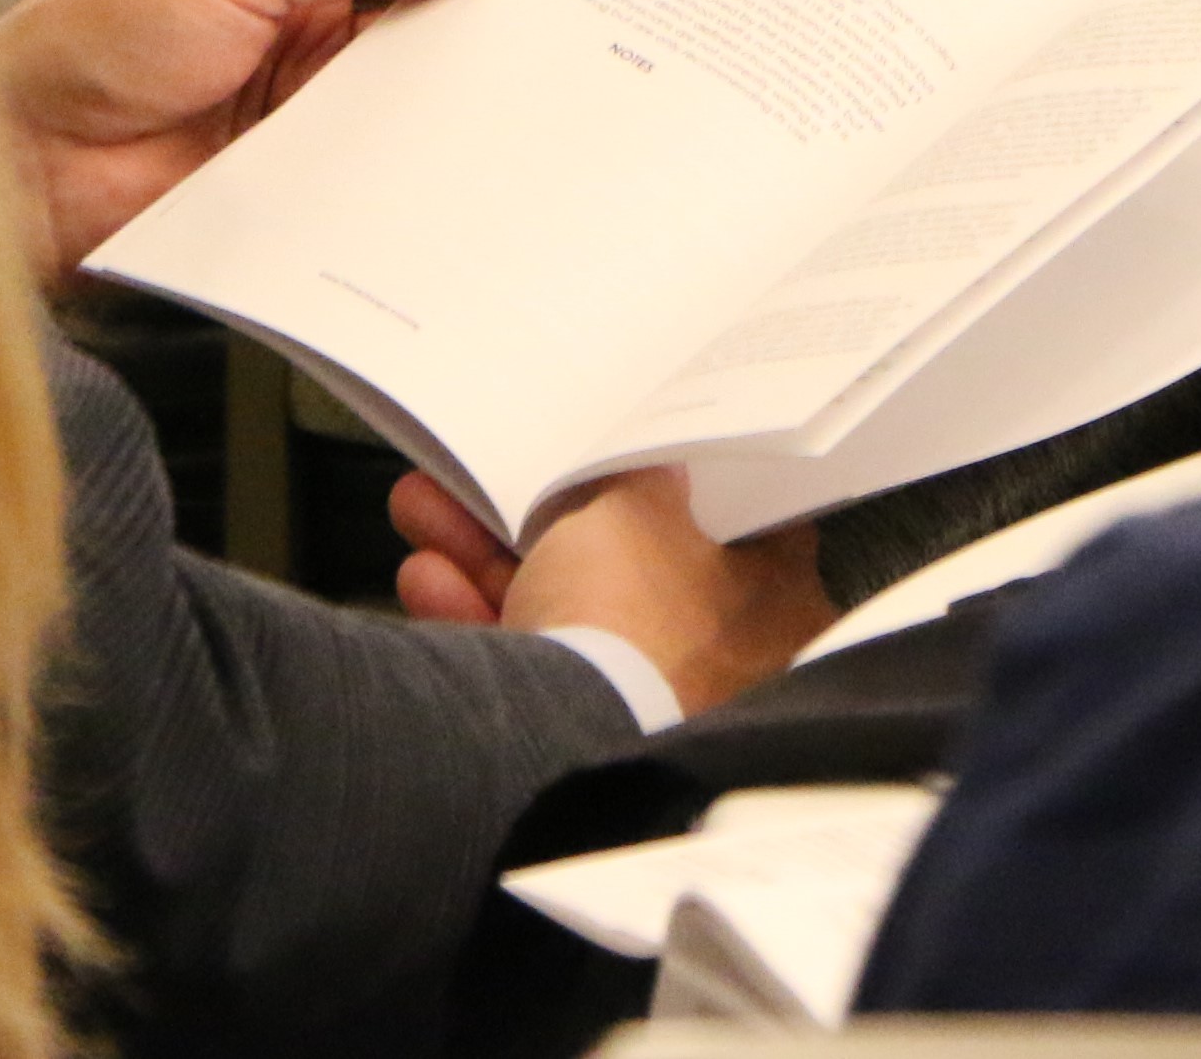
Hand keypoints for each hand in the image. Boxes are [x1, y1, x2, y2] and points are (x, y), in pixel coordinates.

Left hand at [0, 0, 502, 281]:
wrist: (19, 154)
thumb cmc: (92, 38)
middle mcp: (308, 57)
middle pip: (431, 60)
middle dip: (493, 67)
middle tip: (574, 70)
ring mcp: (306, 138)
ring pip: (415, 139)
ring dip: (460, 143)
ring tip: (534, 142)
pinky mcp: (299, 211)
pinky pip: (377, 210)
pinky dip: (414, 211)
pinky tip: (456, 209)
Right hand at [397, 466, 828, 717]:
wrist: (567, 747)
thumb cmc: (631, 620)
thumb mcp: (635, 509)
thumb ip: (644, 478)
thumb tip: (655, 471)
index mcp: (774, 608)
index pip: (739, 527)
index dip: (680, 483)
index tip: (626, 452)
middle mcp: (724, 665)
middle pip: (624, 564)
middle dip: (537, 518)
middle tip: (491, 475)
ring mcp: (650, 704)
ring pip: (561, 608)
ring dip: (484, 557)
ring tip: (426, 509)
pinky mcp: (584, 736)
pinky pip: (528, 662)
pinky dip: (476, 620)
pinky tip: (428, 577)